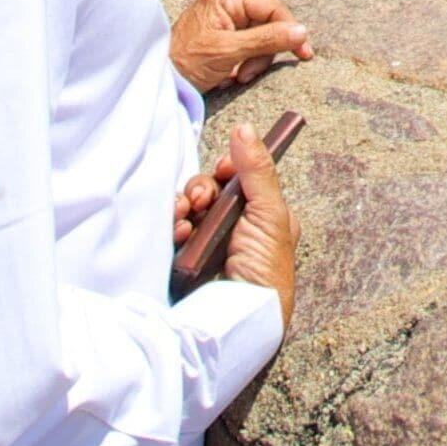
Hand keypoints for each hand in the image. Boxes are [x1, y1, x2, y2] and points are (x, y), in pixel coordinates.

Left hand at [170, 0, 311, 94]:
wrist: (160, 82)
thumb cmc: (185, 63)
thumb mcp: (228, 52)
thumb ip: (266, 40)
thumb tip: (301, 31)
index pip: (272, 8)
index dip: (290, 30)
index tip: (303, 53)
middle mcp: (228, 2)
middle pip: (269, 24)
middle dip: (263, 52)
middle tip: (248, 73)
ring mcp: (226, 19)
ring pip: (262, 39)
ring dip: (254, 62)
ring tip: (236, 76)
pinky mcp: (225, 35)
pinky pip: (249, 47)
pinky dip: (246, 63)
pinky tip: (231, 74)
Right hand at [171, 125, 296, 315]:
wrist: (239, 316)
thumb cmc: (265, 269)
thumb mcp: (270, 214)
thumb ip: (257, 171)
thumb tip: (245, 129)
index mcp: (264, 213)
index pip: (240, 177)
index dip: (227, 168)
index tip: (223, 169)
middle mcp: (238, 224)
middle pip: (211, 188)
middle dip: (201, 188)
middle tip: (199, 199)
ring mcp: (212, 240)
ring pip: (191, 206)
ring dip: (185, 204)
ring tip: (186, 217)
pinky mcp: (191, 253)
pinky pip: (177, 227)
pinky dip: (176, 225)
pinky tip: (179, 232)